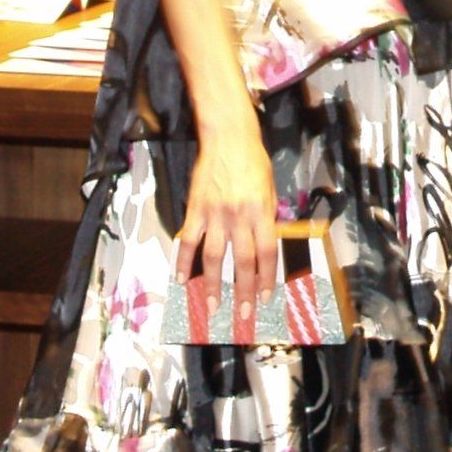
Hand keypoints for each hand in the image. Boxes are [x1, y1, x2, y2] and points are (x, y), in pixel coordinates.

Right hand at [176, 123, 277, 325]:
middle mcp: (239, 217)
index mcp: (261, 212)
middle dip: (244, 291)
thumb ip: (267, 219)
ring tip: (212, 306)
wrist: (228, 137)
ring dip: (213, 285)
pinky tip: (181, 279)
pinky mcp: (195, 209)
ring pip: (213, 257)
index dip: (267, 278)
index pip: (266, 253)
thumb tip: (266, 247)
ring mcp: (214, 214)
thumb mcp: (270, 190)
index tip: (266, 297)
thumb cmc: (253, 161)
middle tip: (243, 314)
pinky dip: (184, 261)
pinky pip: (188, 240)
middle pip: (242, 261)